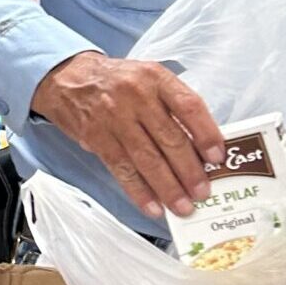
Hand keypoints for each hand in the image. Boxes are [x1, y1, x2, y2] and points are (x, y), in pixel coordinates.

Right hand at [30, 51, 223, 219]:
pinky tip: (152, 207)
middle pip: (170, 139)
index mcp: (156, 78)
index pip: (189, 106)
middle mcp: (137, 97)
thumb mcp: (148, 78)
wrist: (68, 78)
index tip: (217, 157)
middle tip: (202, 192)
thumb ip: (171, 104)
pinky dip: (139, 191)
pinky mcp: (97, 139)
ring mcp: (115, 119)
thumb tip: (198, 143)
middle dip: (189, 170)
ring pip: (147, 159)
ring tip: (182, 206)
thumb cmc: (116, 81)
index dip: (206, 134)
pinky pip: (122, 170)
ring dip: (168, 187)